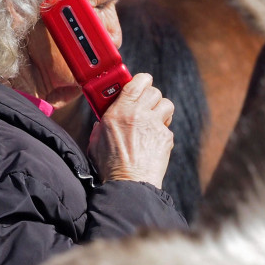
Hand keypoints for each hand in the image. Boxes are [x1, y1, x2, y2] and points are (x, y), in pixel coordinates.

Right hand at [87, 73, 174, 188]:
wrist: (129, 184)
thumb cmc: (110, 165)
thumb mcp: (97, 141)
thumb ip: (101, 126)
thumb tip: (102, 122)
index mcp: (119, 110)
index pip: (137, 81)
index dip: (142, 80)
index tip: (141, 83)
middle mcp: (138, 113)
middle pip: (154, 91)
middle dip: (151, 97)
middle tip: (146, 106)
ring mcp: (154, 125)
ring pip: (167, 104)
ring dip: (161, 111)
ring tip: (154, 121)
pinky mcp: (165, 137)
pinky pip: (168, 127)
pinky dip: (162, 132)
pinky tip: (153, 142)